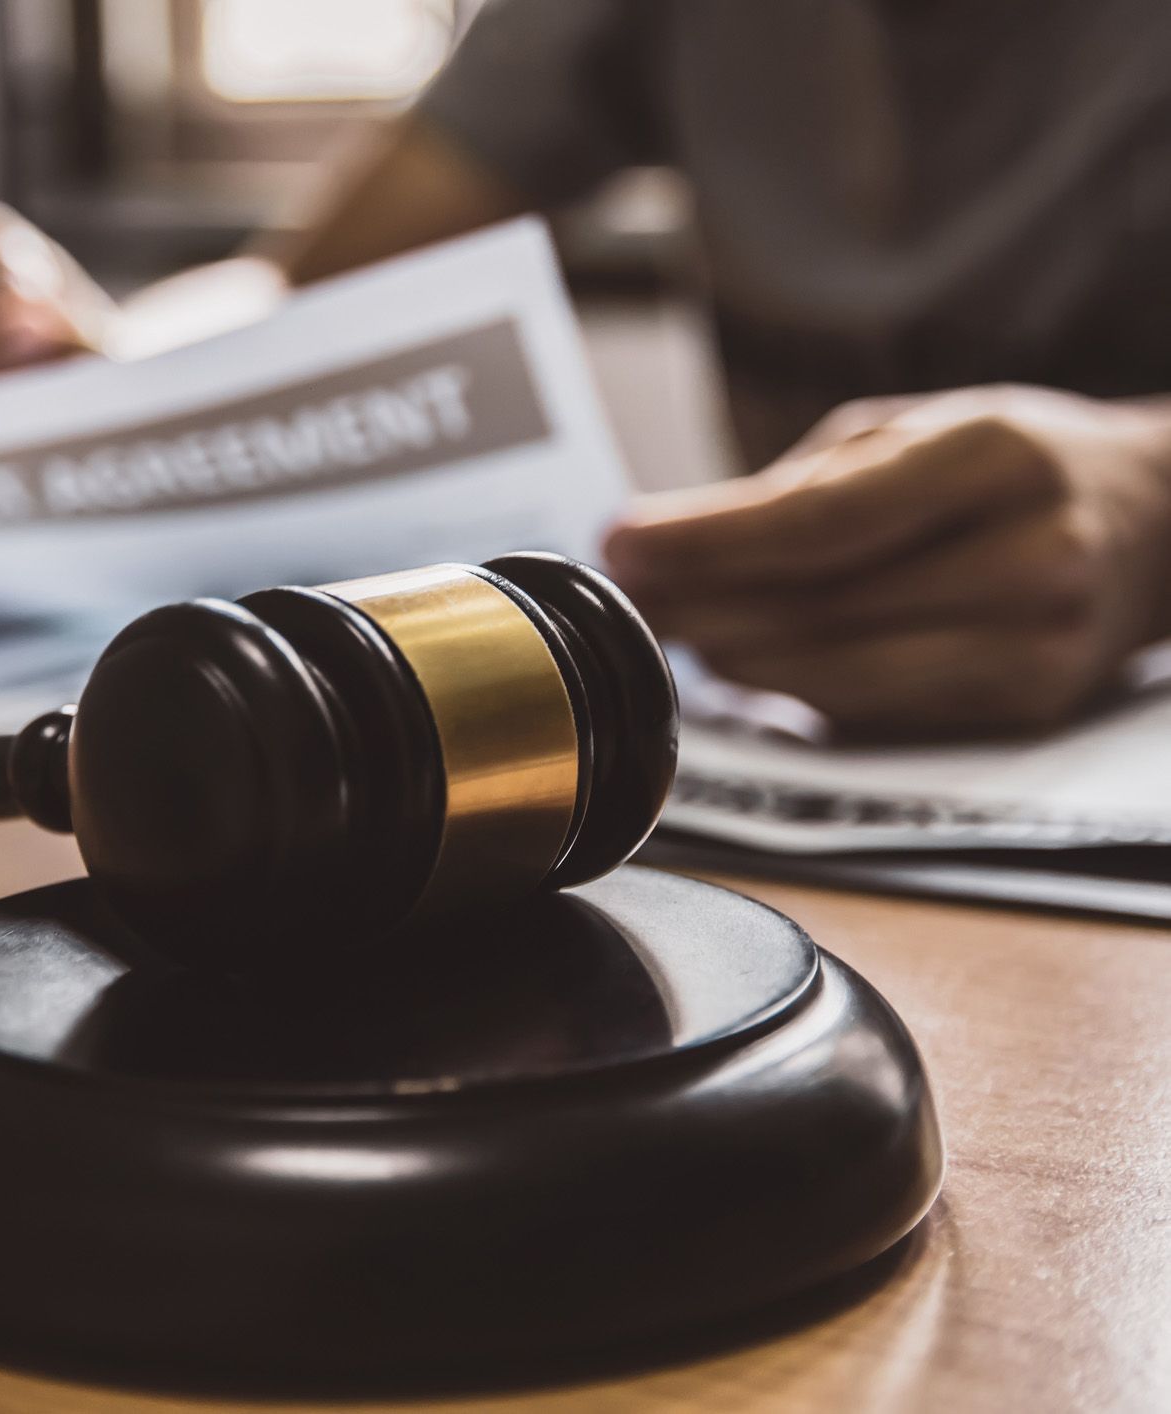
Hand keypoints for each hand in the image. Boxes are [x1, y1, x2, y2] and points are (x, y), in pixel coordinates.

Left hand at [605, 386, 1170, 737]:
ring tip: (672, 629)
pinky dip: (794, 690)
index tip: (622, 543)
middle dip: (699, 608)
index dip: (708, 543)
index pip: (821, 521)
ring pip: (837, 677)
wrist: (1154, 528)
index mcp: (994, 458)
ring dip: (733, 659)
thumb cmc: (1013, 466)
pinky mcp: (1023, 708)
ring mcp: (1035, 647)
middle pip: (819, 610)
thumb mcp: (914, 431)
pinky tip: (745, 663)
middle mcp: (1029, 557)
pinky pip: (873, 711)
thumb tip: (669, 542)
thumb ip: (799, 487)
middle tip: (628, 597)